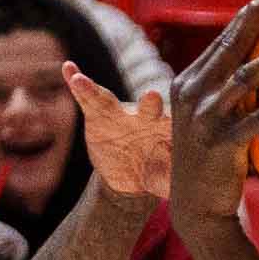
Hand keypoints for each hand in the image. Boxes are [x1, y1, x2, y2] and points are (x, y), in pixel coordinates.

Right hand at [66, 63, 170, 198]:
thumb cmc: (155, 172)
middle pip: (149, 109)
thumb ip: (175, 182)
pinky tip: (68, 68)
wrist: (129, 174)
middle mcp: (146, 118)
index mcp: (166, 133)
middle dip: (150, 103)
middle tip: (152, 96)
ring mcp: (120, 114)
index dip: (177, 127)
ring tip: (81, 81)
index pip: (174, 127)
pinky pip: (88, 97)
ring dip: (95, 90)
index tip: (177, 127)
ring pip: (110, 101)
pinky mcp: (99, 114)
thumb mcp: (165, 180)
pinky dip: (78, 83)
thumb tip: (190, 191)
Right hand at [168, 0, 258, 223]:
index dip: (249, 15)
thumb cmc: (215, 164)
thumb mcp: (215, 123)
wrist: (198, 209)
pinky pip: (256, 119)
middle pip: (229, 45)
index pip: (222, 40)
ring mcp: (203, 117)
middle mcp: (192, 93)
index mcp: (190, 82)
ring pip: (244, 76)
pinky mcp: (220, 143)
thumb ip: (234, 97)